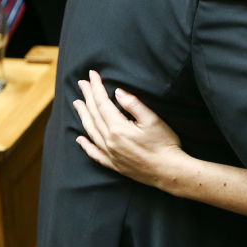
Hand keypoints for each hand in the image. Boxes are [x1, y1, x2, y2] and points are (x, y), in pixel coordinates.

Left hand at [74, 70, 184, 187]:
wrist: (169, 171)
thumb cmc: (165, 144)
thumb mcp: (153, 120)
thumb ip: (133, 104)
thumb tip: (117, 92)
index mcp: (118, 128)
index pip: (102, 103)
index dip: (96, 88)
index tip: (92, 74)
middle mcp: (109, 141)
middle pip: (94, 115)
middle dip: (87, 97)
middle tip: (81, 84)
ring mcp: (110, 154)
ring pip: (91, 131)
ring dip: (83, 116)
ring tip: (77, 103)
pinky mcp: (114, 164)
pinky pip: (94, 154)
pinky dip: (85, 146)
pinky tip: (80, 139)